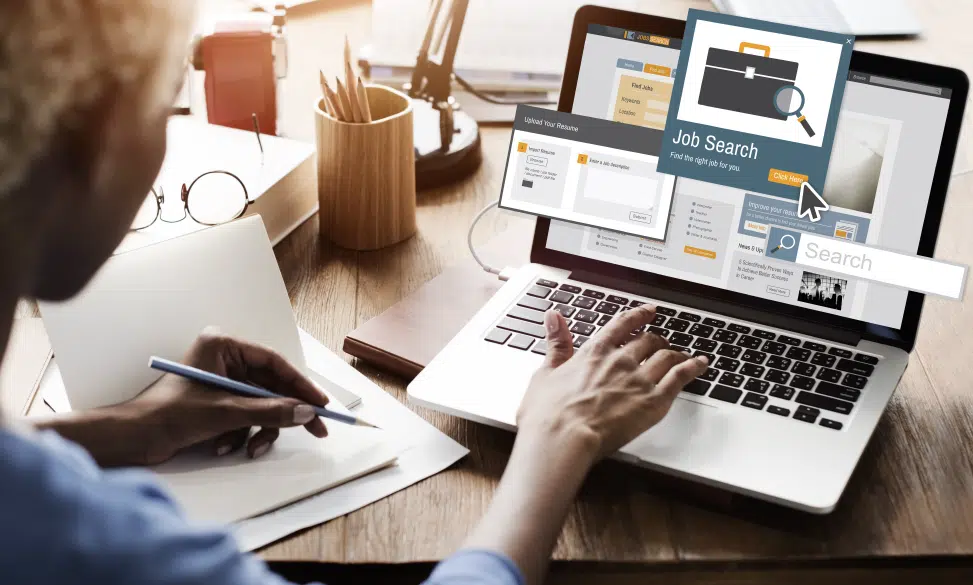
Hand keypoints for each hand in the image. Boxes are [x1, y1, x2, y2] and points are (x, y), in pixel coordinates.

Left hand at [127, 330, 328, 464]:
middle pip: (271, 385)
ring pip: (261, 405)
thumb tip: (305, 412)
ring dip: (258, 429)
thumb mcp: (226, 413)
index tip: (320, 403)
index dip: (300, 384)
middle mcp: (224, 360)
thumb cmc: (167, 415)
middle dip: (284, 412)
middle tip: (315, 429)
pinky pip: (246, 416)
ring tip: (251, 448)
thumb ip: (270, 411)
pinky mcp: (216, 403)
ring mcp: (221, 382)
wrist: (132, 439)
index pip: (273, 362)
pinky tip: (225, 446)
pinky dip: (241, 434)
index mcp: (223, 346)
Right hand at [463, 306, 708, 584]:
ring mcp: (639, 379)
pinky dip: (693, 367)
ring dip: (676, 352)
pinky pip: (680, 377)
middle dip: (656, 339)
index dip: (638, 316)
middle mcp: (620, 360)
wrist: (562, 437)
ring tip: (682, 354)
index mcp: (594, 352)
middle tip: (661, 341)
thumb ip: (556, 343)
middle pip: (647, 340)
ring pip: (666, 356)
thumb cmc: (549, 414)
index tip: (648, 311)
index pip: (622, 325)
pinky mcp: (653, 401)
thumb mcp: (545, 372)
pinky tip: (701, 365)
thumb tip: (554, 318)